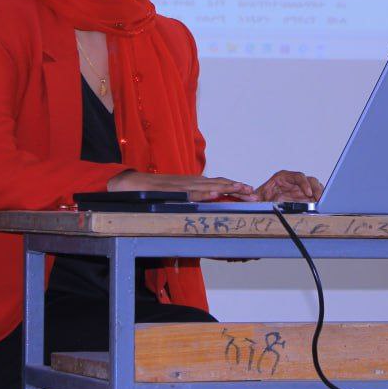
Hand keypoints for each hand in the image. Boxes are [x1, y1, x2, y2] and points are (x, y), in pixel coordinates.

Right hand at [107, 170, 257, 200]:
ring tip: (242, 190)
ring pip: (208, 186)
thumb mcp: (177, 196)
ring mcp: (183, 186)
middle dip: (238, 189)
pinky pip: (191, 193)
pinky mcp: (173, 191)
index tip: (251, 193)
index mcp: (194, 183)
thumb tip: (207, 206)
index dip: (236, 188)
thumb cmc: (155, 192)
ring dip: (227, 188)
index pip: (219, 184)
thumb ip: (192, 199)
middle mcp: (191, 182)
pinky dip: (203, 193)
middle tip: (255, 195)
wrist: (132, 184)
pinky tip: (214, 194)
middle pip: (219, 183)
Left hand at [255, 170, 323, 202]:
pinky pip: (316, 198)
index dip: (304, 183)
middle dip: (317, 189)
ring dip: (320, 196)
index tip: (308, 192)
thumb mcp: (257, 196)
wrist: (262, 205)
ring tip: (322, 205)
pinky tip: (321, 208)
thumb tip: (251, 197)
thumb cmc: (261, 198)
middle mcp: (295, 182)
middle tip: (319, 199)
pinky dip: (320, 202)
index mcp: (284, 177)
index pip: (298, 176)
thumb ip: (253, 197)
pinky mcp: (306, 198)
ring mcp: (302, 190)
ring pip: (316, 188)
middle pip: (311, 181)